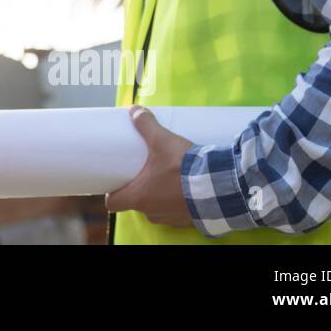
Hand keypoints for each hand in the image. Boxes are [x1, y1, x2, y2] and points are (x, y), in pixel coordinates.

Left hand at [105, 105, 195, 228]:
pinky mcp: (188, 221)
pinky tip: (183, 190)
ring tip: (164, 179)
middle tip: (142, 173)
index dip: (112, 193)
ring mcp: (170, 219)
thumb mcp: (162, 141)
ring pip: (155, 209)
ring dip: (158, 197)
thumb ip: (146, 124)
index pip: (113, 203)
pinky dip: (177, 203)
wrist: (219, 187)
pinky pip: (176, 212)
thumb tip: (134, 109)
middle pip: (135, 203)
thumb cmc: (182, 168)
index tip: (115, 182)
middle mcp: (151, 213)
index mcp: (138, 198)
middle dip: (138, 189)